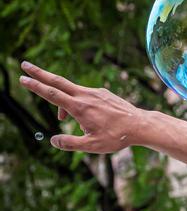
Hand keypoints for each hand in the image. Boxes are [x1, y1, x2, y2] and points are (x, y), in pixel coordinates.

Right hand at [19, 62, 152, 153]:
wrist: (141, 125)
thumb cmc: (117, 137)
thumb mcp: (92, 146)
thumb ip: (70, 143)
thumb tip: (53, 140)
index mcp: (80, 107)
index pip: (52, 94)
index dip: (35, 86)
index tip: (22, 78)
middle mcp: (86, 96)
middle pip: (57, 81)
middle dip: (39, 73)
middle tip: (23, 64)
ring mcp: (96, 93)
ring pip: (72, 93)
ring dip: (64, 104)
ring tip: (69, 123)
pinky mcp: (103, 93)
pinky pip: (84, 96)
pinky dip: (78, 105)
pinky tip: (89, 120)